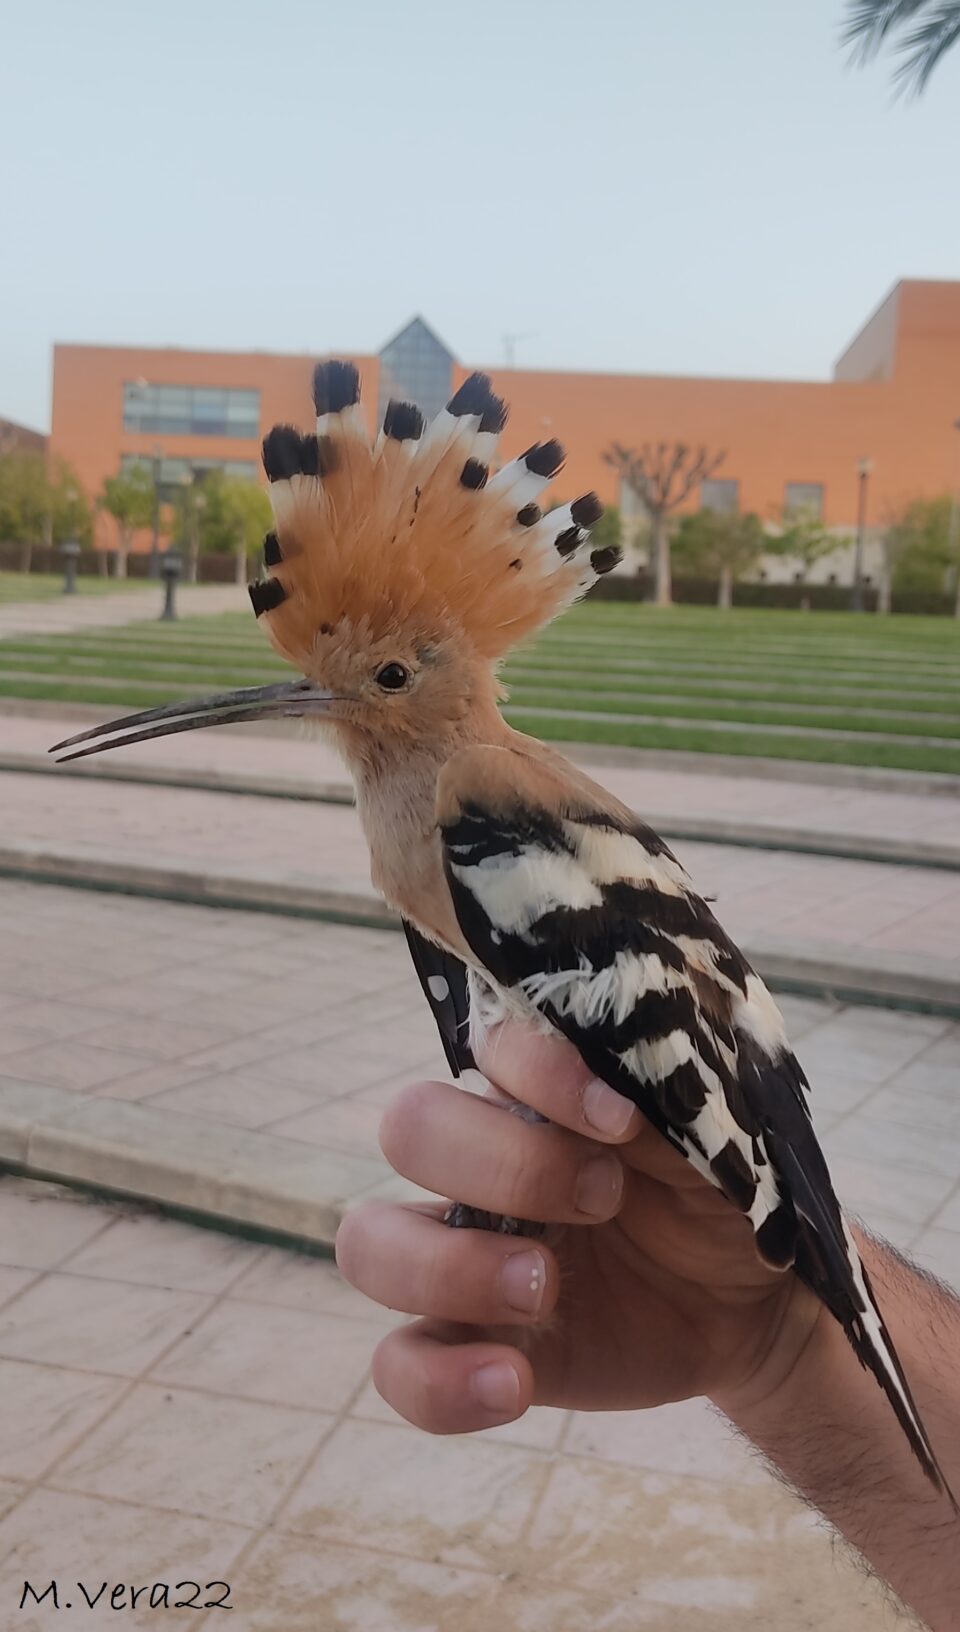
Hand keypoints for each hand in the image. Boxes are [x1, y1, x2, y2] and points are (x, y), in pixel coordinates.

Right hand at [336, 1023, 820, 1433]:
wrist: (754, 1303)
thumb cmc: (722, 1196)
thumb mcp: (714, 1143)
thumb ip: (660, 1108)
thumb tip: (616, 1094)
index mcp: (536, 1098)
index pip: (488, 1046)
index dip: (538, 1071)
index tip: (621, 1120)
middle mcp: (481, 1166)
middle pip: (410, 1126)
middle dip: (501, 1163)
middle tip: (601, 1201)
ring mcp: (462, 1256)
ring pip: (370, 1242)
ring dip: (448, 1266)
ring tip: (544, 1292)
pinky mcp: (470, 1346)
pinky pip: (398, 1365)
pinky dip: (438, 1380)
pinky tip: (513, 1382)